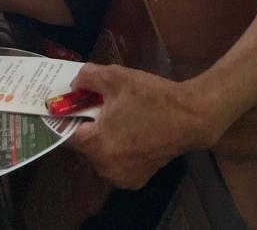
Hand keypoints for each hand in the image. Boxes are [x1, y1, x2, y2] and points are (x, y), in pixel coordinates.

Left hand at [67, 63, 214, 189]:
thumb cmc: (151, 97)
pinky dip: (117, 148)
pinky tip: (129, 130)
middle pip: (84, 144)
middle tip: (99, 104)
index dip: (67, 116)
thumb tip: (74, 84)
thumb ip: (86, 77)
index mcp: (97, 145)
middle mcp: (106, 168)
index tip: (70, 104)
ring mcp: (122, 177)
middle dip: (88, 124)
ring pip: (100, 153)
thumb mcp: (115, 77)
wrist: (190, 118)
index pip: (67, 133)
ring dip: (102, 136)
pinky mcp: (136, 179)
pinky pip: (115, 162)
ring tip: (117, 115)